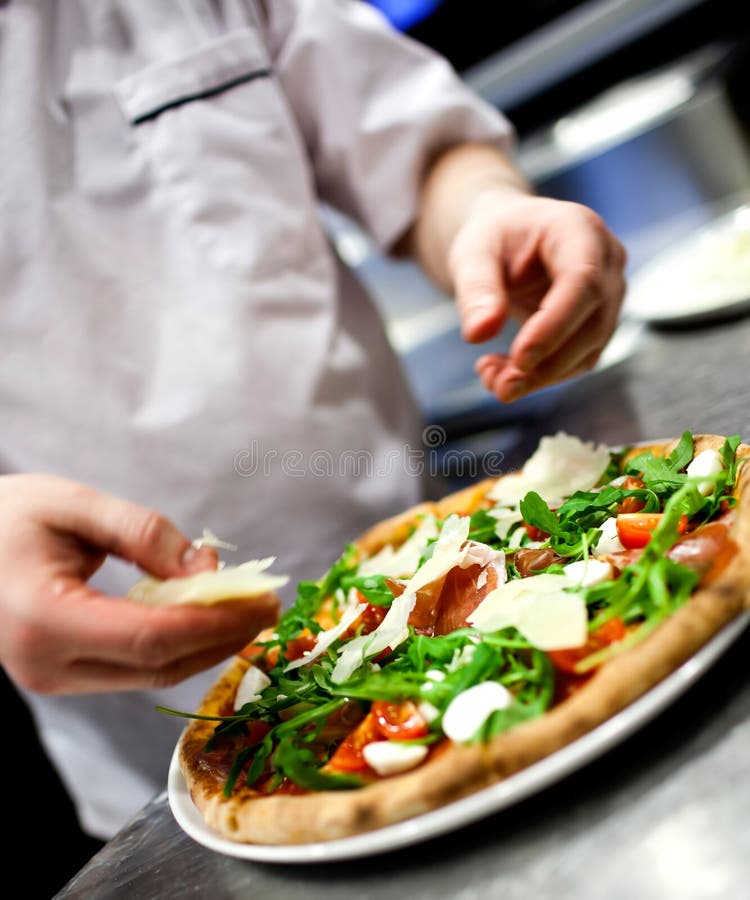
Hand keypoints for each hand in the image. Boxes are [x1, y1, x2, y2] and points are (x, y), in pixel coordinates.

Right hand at [0, 474, 279, 694]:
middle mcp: (47, 664)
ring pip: (150, 675)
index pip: (152, 638)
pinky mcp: (60, 673)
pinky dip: (175, 644)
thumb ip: (142, 533)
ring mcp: (51, 676)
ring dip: (204, 644)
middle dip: (222, 637)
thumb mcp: (72, 504)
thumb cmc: (1, 516)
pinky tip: (203, 615)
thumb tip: (206, 568)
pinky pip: (132, 667)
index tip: (262, 601)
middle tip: (267, 605)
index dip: (216, 623)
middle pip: (159, 666)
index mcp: (45, 620)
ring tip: (245, 608)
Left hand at [449, 192, 626, 401]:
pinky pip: (578, 360)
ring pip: (589, 350)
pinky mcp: (598, 323)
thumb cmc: (493, 239)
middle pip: (593, 324)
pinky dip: (542, 376)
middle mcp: (606, 261)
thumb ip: (476, 290)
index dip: (554, 325)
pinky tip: (504, 374)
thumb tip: (479, 334)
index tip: (520, 360)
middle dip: (547, 365)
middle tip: (501, 386)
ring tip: (493, 380)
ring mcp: (609, 295)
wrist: (507, 241)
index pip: (582, 282)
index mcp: (579, 230)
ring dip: (542, 377)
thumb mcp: (472, 254)